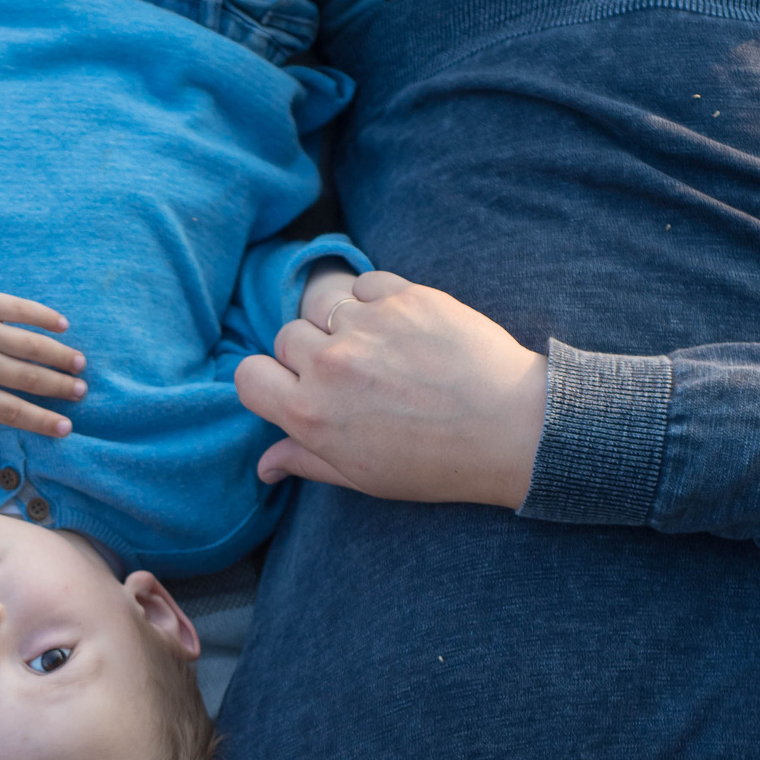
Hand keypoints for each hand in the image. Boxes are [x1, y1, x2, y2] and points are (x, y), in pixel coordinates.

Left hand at [0, 275, 86, 472]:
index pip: (9, 410)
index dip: (40, 420)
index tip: (66, 428)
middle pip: (27, 378)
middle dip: (58, 387)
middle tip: (80, 392)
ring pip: (29, 345)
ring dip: (59, 355)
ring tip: (79, 364)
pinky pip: (18, 309)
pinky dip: (43, 316)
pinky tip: (63, 325)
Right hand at [234, 269, 546, 507]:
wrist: (510, 429)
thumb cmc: (435, 463)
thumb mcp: (362, 476)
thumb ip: (306, 461)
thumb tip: (264, 464)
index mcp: (310, 414)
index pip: (248, 376)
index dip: (268, 381)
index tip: (294, 387)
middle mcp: (329, 365)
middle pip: (286, 338)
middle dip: (309, 353)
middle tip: (351, 374)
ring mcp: (366, 325)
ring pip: (322, 303)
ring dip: (339, 320)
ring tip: (373, 343)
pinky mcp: (404, 296)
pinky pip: (364, 283)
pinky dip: (374, 298)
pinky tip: (399, 325)